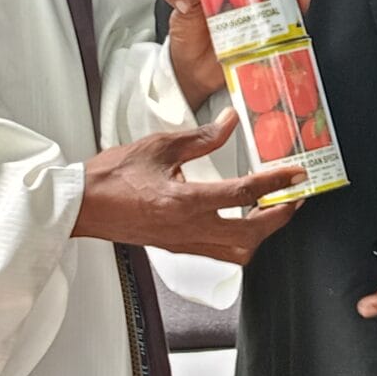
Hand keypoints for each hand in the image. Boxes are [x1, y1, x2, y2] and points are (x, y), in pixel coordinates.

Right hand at [73, 110, 304, 263]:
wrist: (81, 206)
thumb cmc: (111, 177)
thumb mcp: (159, 146)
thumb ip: (200, 138)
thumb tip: (229, 122)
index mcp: (183, 201)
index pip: (243, 194)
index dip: (275, 183)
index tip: (296, 175)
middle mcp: (187, 229)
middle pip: (250, 235)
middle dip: (279, 217)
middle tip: (293, 197)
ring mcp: (182, 243)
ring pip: (237, 252)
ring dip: (261, 234)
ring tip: (271, 210)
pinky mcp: (176, 248)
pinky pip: (218, 252)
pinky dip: (238, 240)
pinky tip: (241, 221)